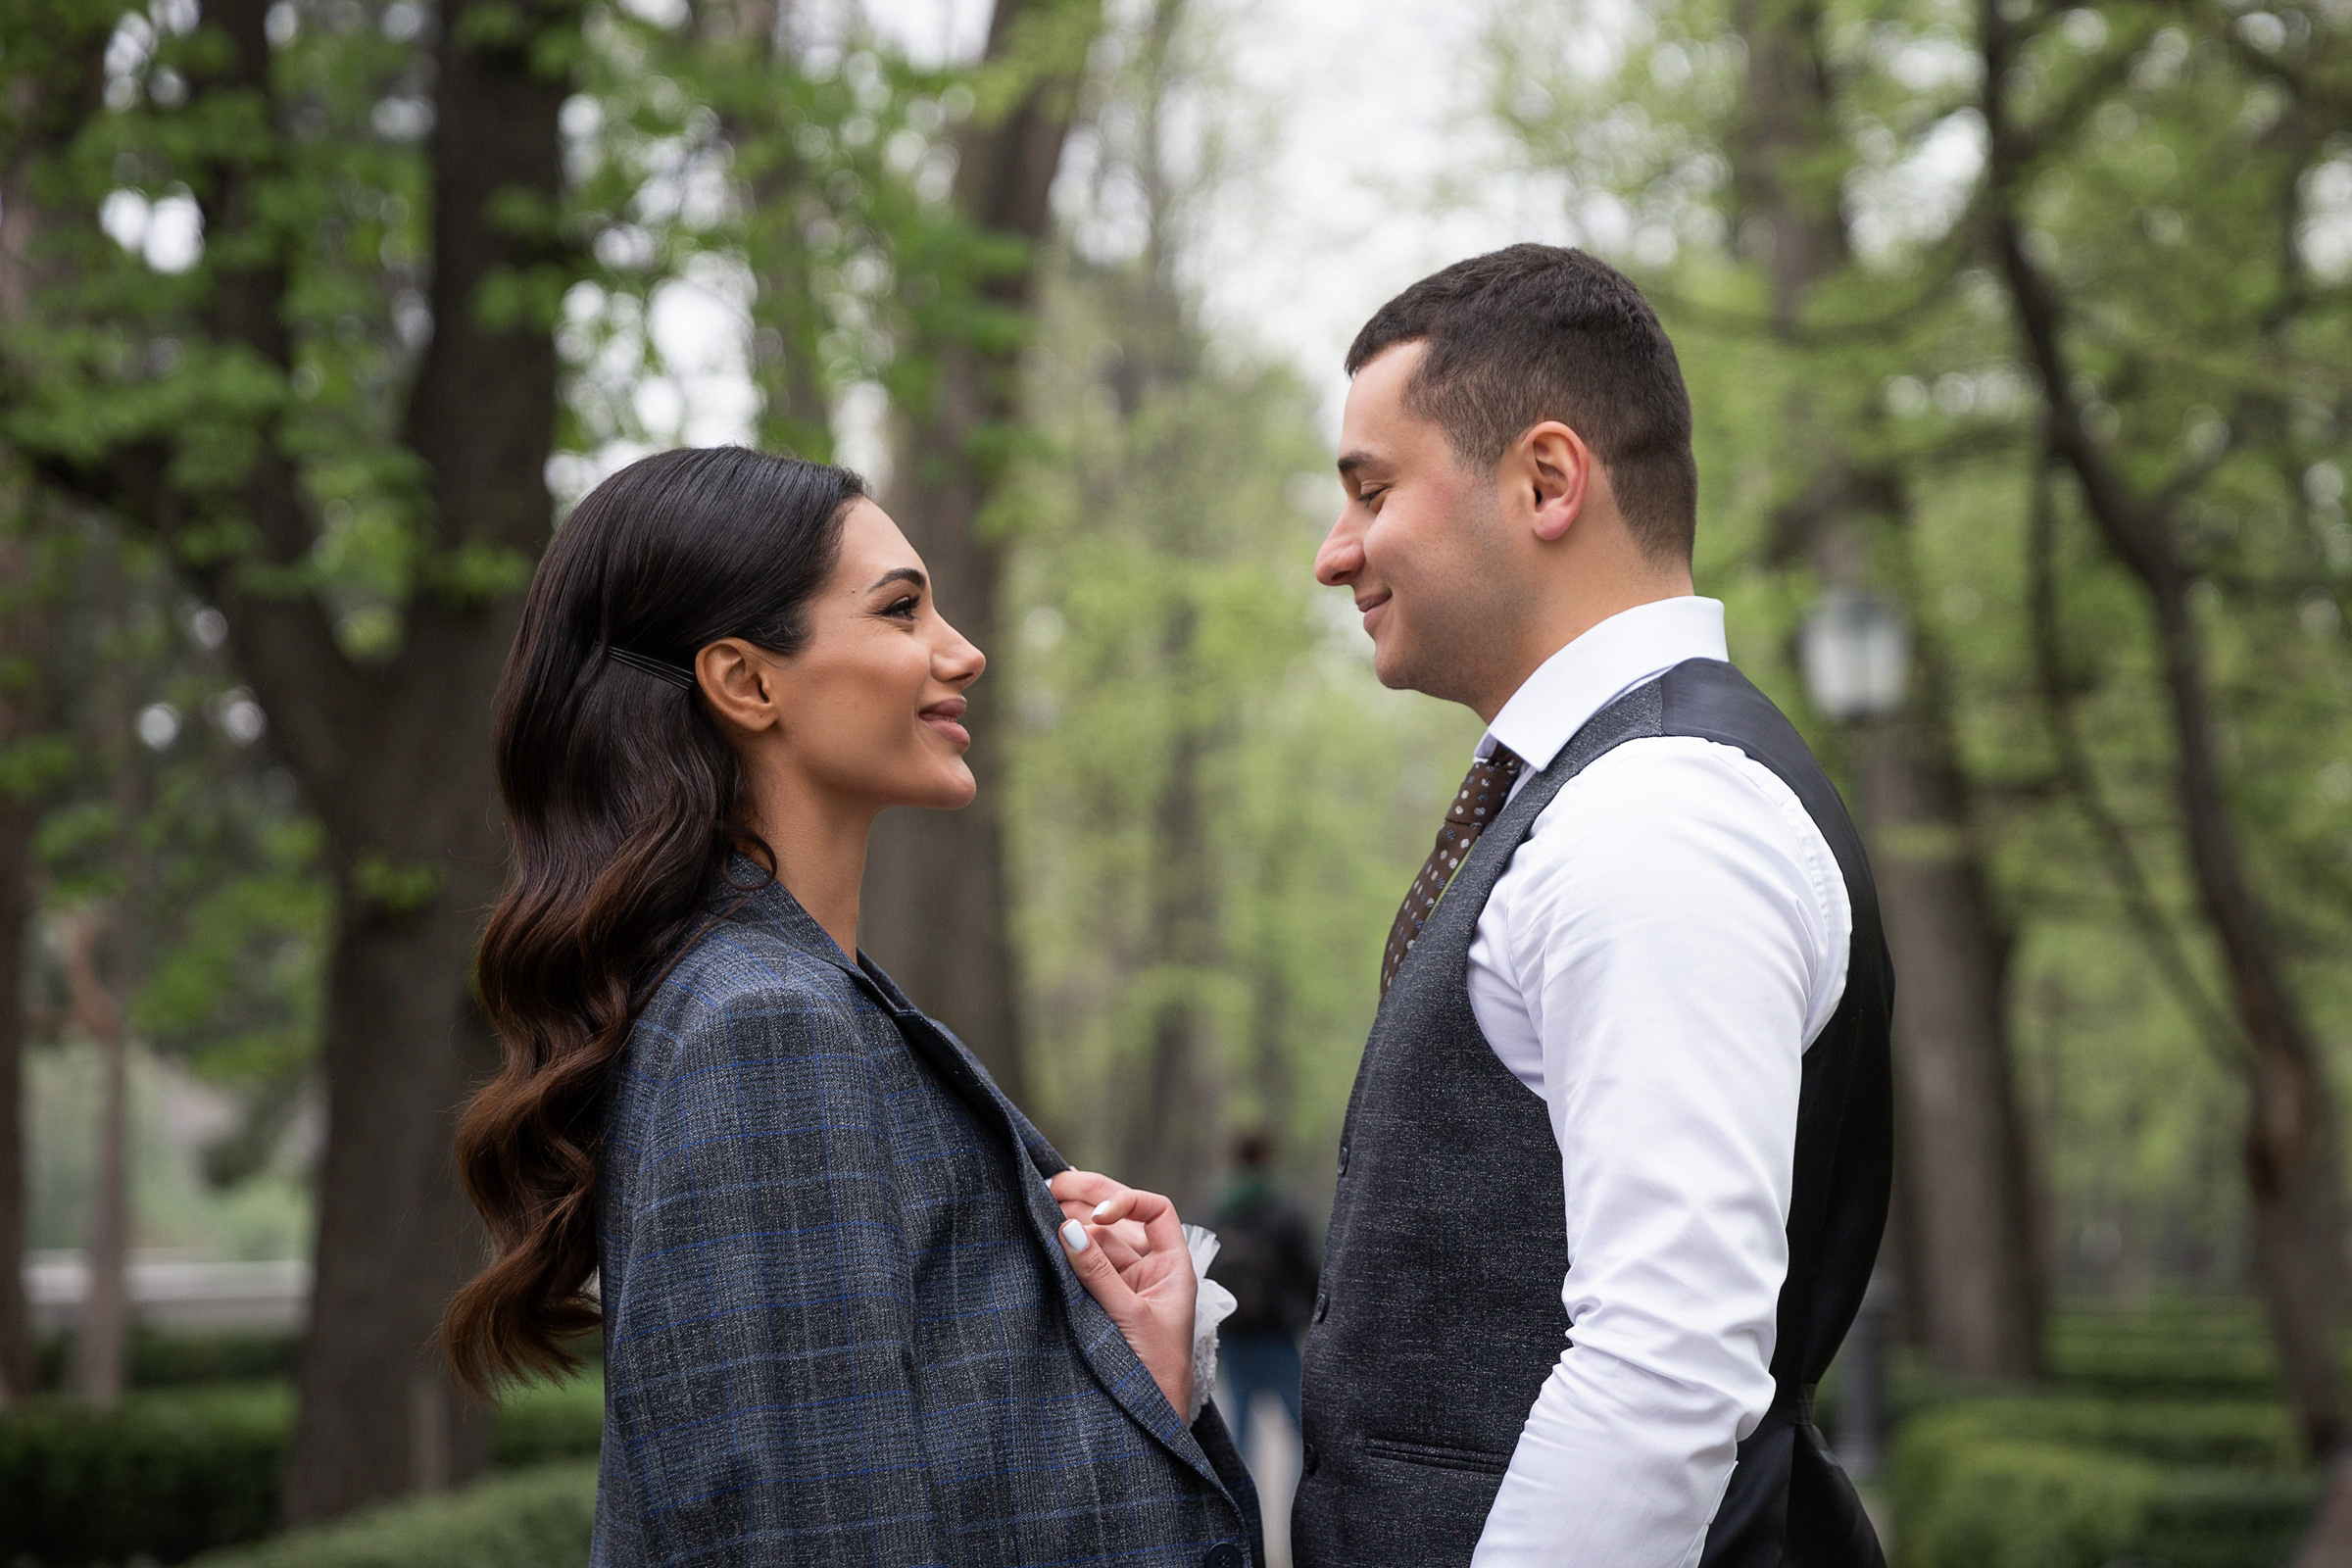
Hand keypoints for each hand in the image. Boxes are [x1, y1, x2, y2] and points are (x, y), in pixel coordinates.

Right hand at [1050, 1169, 1196, 1420]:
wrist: (1149, 1421)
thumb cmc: (1155, 1372)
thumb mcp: (1128, 1317)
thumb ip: (1098, 1274)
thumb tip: (1068, 1229)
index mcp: (1173, 1269)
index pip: (1156, 1212)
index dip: (1127, 1201)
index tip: (1098, 1214)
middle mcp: (1150, 1272)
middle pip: (1121, 1220)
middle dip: (1090, 1198)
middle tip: (1053, 1184)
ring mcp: (1125, 1287)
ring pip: (1098, 1242)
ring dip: (1073, 1221)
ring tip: (1043, 1202)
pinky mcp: (1102, 1304)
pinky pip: (1085, 1267)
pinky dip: (1067, 1250)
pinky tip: (1047, 1233)